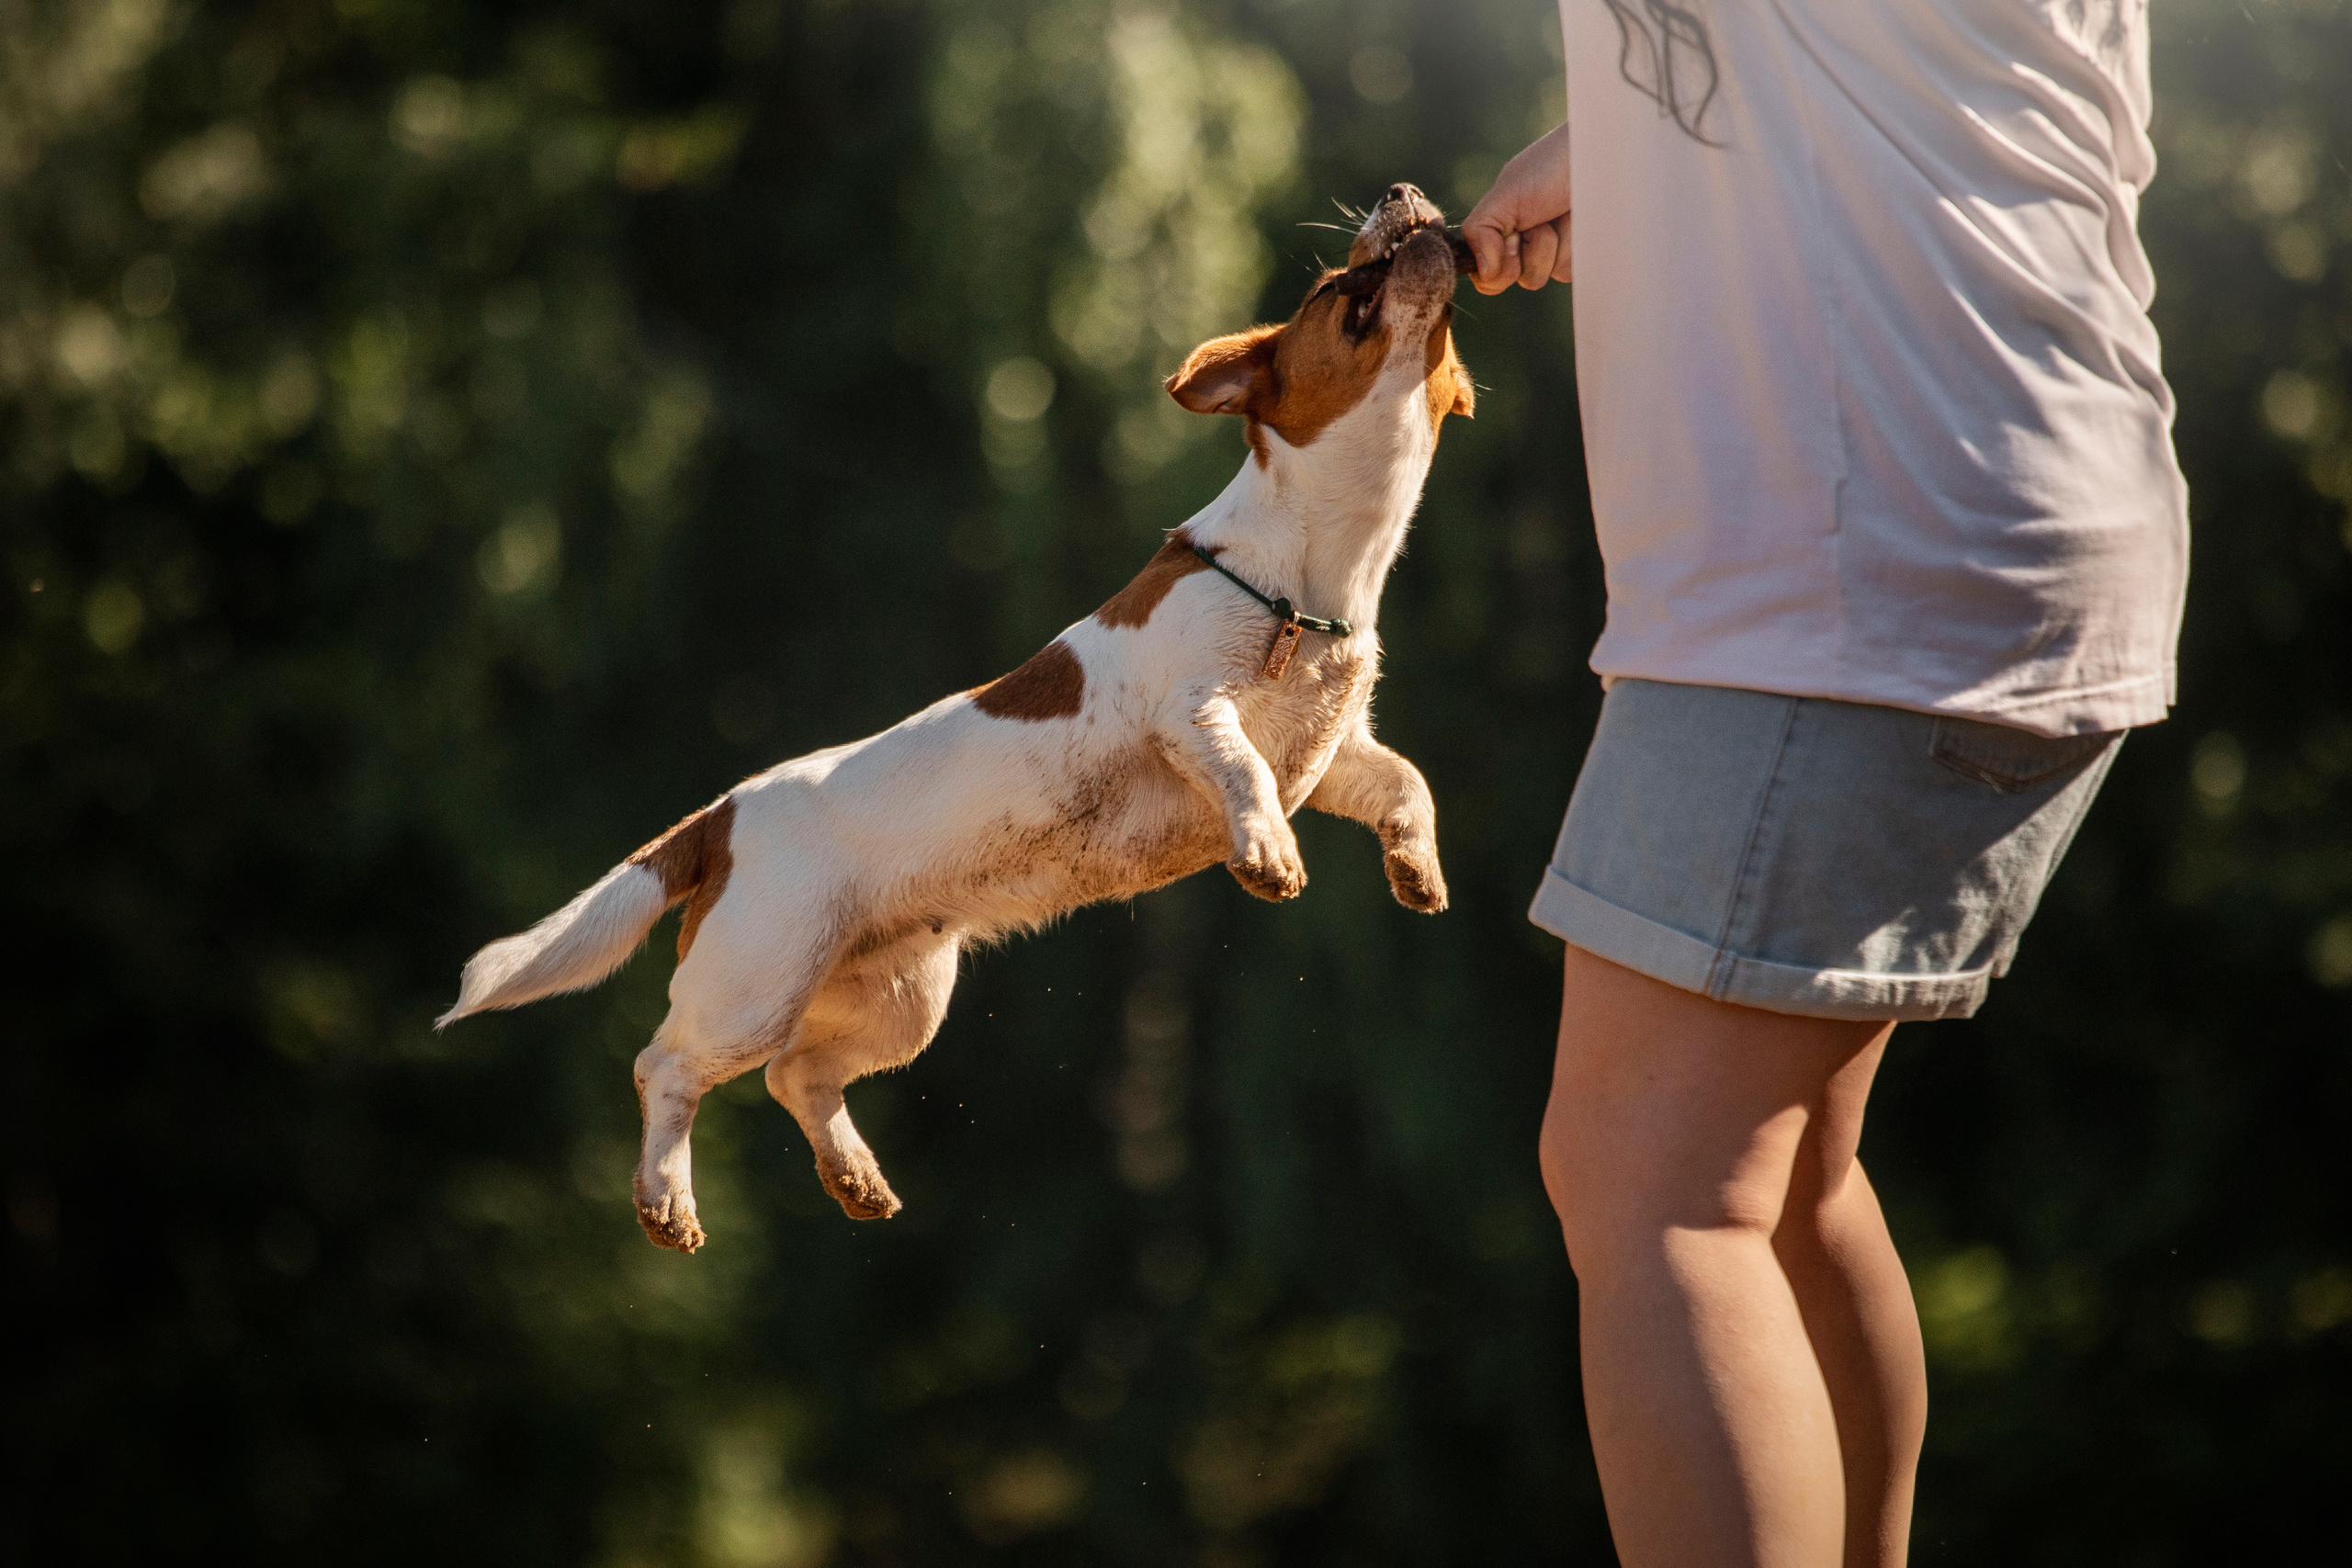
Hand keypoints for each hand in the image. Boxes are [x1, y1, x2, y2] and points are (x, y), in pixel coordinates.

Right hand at [1462, 122, 1572, 294]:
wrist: (1600, 158)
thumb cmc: (1551, 165)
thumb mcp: (1505, 193)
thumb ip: (1480, 231)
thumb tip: (1483, 273)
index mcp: (1497, 229)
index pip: (1482, 273)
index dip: (1495, 262)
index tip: (1512, 233)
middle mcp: (1520, 246)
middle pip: (1507, 279)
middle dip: (1525, 249)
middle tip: (1539, 218)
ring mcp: (1549, 254)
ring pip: (1536, 278)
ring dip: (1550, 245)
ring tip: (1561, 213)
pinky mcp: (1576, 259)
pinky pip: (1565, 274)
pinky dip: (1572, 248)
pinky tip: (1578, 222)